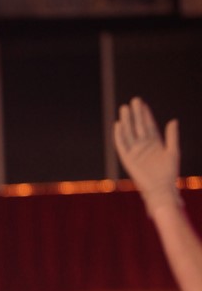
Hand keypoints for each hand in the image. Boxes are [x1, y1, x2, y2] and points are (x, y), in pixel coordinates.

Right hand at [113, 97, 180, 214]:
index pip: (149, 125)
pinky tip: (118, 125)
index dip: (145, 115)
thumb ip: (172, 136)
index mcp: (155, 143)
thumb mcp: (173, 152)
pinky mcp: (128, 159)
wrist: (160, 189)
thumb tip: (173, 120)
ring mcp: (135, 152)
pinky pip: (122, 145)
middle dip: (136, 114)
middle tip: (134, 100)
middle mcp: (143, 146)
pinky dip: (119, 135)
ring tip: (124, 108)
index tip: (142, 104)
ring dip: (126, 121)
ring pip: (129, 133)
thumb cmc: (169, 173)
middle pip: (138, 126)